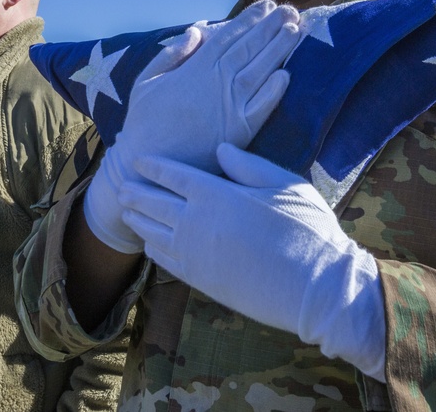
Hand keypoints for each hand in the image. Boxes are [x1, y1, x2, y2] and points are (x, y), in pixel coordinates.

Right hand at [84, 0, 300, 252]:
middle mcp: (217, 83)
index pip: (229, 36)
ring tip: (296, 30)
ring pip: (261, 71)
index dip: (250, 19)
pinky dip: (274, 91)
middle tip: (291, 10)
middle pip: (250, 48)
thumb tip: (197, 29)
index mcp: (196, 69)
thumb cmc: (144, 122)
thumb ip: (173, 54)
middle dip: (272, 27)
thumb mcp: (147, 80)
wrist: (149, 163)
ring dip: (279, 50)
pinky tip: (287, 75)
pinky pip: (262, 108)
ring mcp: (231, 108)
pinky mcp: (240, 133)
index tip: (267, 6)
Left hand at [120, 143, 386, 380]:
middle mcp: (195, 221)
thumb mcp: (284, 184)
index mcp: (216, 192)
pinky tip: (151, 244)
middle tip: (122, 186)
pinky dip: (153, 248)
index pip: (172, 175)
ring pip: (152, 232)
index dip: (152, 166)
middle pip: (153, 203)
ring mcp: (194, 253)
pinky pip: (165, 261)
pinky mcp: (199, 280)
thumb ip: (248, 166)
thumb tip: (220, 149)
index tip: (138, 160)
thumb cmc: (306, 229)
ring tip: (127, 213)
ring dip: (137, 220)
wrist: (313, 286)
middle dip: (135, 192)